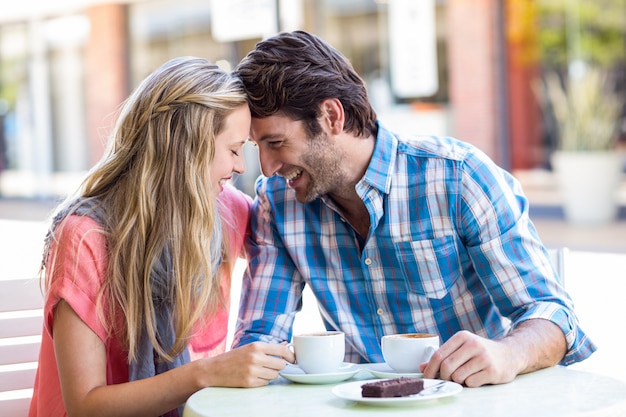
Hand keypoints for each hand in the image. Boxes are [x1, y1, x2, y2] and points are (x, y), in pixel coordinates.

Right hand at [201, 342, 295, 387]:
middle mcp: (256, 357)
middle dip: (278, 366)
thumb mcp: (249, 348)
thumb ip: (267, 348)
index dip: (290, 356)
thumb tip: (286, 346)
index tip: (293, 359)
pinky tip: (253, 377)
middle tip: (271, 366)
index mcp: (256, 346)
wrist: (213, 370)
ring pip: (274, 375)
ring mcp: (253, 371)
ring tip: (259, 371)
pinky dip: (262, 381)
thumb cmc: (232, 358)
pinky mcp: (249, 383)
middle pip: (281, 365)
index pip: (282, 350)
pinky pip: (265, 383)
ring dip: (270, 375)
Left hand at [420, 320, 565, 386]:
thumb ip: (443, 357)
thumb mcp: (462, 349)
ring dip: (458, 380)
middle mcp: (473, 344)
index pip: (439, 355)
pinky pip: (471, 383)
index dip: (429, 369)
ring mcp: (484, 357)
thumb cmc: (481, 352)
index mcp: (462, 336)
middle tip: (446, 380)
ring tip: (466, 375)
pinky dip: (470, 383)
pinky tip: (477, 377)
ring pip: (458, 376)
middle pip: (447, 367)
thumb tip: (422, 367)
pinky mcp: (493, 370)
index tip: (426, 378)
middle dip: (443, 377)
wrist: (510, 354)